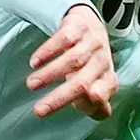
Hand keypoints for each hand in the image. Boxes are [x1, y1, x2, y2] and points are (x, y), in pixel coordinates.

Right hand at [27, 3, 118, 120]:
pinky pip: (64, 39)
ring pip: (72, 61)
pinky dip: (48, 51)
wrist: (89, 24)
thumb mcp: (95, 84)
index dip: (91, 101)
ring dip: (49, 74)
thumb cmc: (89, 63)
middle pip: (81, 82)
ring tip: (31, 84)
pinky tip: (35, 62)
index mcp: (108, 79)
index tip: (76, 106)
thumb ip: (95, 105)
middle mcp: (102, 61)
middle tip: (39, 110)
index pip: (102, 93)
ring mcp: (91, 43)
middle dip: (59, 98)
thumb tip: (98, 114)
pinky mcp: (78, 27)